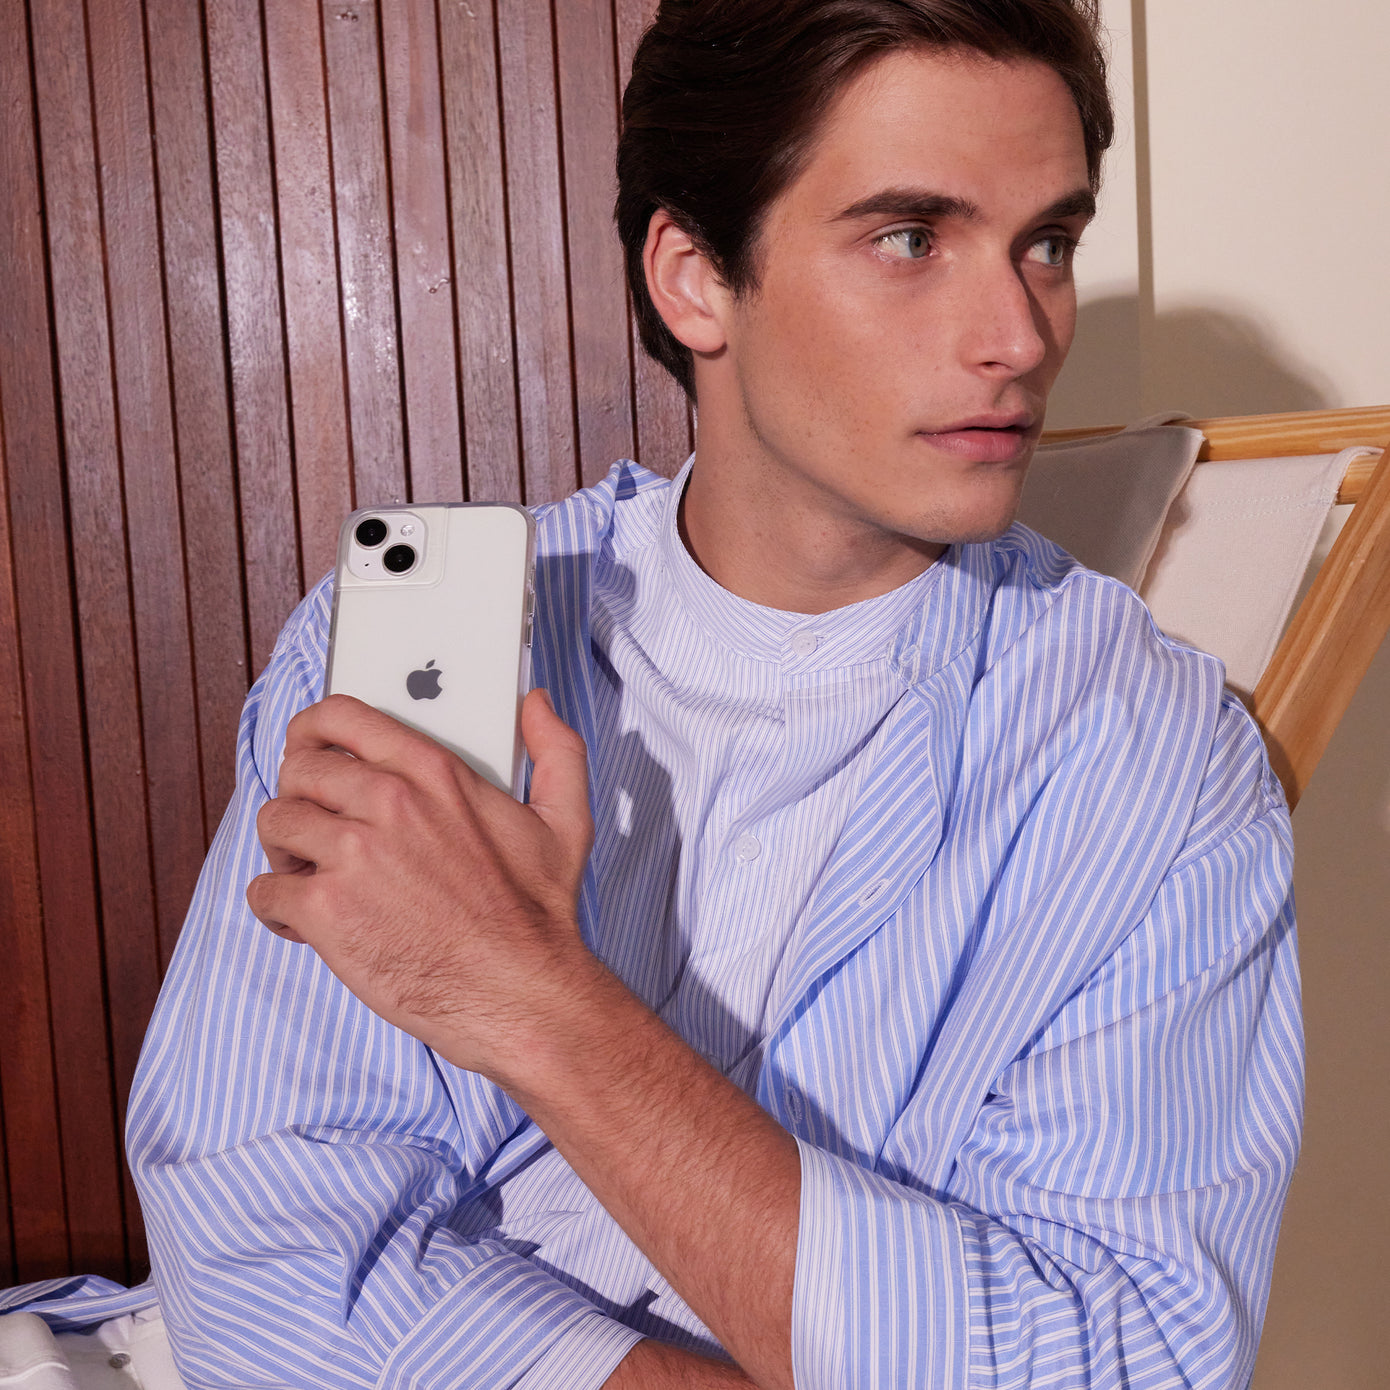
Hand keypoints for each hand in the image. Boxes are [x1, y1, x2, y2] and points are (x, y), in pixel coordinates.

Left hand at [246, 689, 595, 1074]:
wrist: (519, 993)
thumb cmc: (538, 915)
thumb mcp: (564, 820)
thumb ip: (555, 749)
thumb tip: (536, 703)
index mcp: (435, 771)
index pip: (343, 716)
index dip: (312, 729)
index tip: (308, 746)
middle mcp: (388, 801)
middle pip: (299, 769)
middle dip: (301, 797)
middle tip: (317, 829)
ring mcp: (353, 855)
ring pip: (275, 823)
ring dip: (286, 850)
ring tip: (311, 876)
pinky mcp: (326, 911)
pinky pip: (265, 891)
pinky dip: (277, 909)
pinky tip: (305, 924)